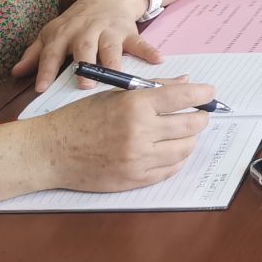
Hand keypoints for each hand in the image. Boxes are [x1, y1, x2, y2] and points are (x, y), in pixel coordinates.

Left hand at [13, 0, 159, 92]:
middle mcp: (86, 31)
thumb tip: (14, 73)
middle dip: (85, 65)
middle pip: (84, 48)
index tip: (41, 88)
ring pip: (111, 47)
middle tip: (84, 85)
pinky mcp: (129, 31)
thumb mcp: (53, 33)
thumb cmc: (77, 21)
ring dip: (113, 62)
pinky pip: (140, 42)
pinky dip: (149, 51)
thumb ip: (35, 54)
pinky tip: (157, 60)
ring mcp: (109, 31)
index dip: (45, 70)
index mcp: (64, 34)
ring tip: (116, 76)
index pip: (52, 52)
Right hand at [34, 81, 214, 192]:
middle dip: (201, 117)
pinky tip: (172, 150)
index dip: (203, 93)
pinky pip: (170, 170)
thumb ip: (153, 89)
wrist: (51, 151)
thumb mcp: (115, 94)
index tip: (210, 93)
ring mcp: (138, 159)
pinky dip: (177, 159)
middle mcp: (140, 132)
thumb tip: (186, 82)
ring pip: (185, 149)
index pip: (183, 96)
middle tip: (200, 114)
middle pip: (191, 125)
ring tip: (185, 132)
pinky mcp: (134, 180)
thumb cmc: (81, 118)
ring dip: (191, 139)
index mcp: (135, 105)